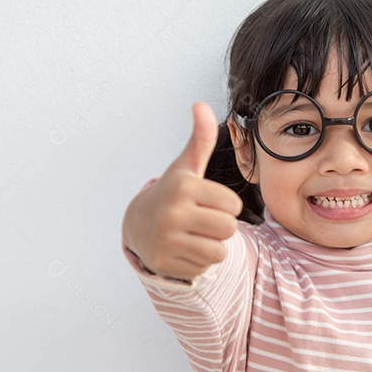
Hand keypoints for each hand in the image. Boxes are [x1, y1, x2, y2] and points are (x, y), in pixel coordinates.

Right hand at [122, 102, 243, 279]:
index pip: (233, 205)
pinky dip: (199, 261)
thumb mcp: (187, 166)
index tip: (208, 201)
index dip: (226, 205)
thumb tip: (201, 104)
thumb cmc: (173, 194)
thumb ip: (200, 139)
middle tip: (202, 220)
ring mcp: (167, 240)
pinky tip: (183, 248)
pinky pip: (204, 268)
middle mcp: (173, 213)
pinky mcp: (165, 263)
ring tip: (194, 234)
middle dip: (221, 226)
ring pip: (219, 251)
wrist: (138, 225)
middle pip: (229, 229)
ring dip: (212, 245)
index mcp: (184, 187)